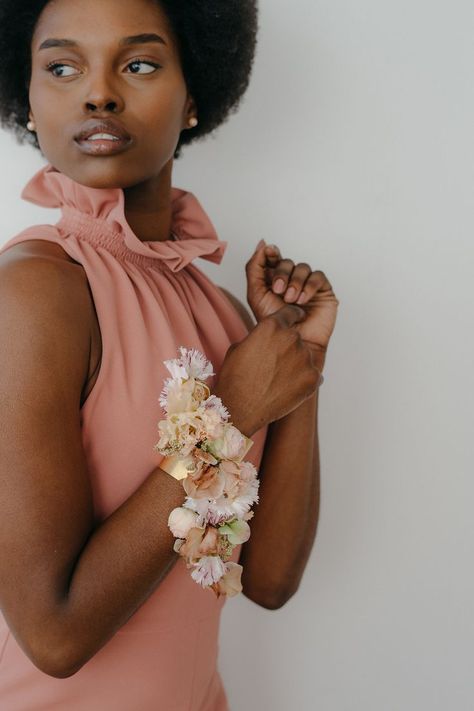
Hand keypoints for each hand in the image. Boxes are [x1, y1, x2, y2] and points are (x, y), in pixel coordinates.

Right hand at [213, 304, 320, 436]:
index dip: (292, 317)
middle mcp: (292, 338)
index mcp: (272, 326)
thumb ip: (260, 336)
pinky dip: (304, 382)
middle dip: (289, 348)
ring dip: (296, 366)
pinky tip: (288, 389)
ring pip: (305, 357)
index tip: (295, 320)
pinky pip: (313, 376)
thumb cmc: (234, 378)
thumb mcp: (240, 346)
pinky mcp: (313, 378)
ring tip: (277, 381)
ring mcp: (305, 358)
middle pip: (297, 338)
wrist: (239, 409)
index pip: (291, 312)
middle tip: (274, 366)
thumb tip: (267, 336)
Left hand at [245, 240, 339, 361]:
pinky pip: (318, 276)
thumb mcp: (256, 294)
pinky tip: (303, 300)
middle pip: (287, 262)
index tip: (270, 252)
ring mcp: (307, 286)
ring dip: (295, 282)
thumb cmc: (274, 324)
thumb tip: (262, 244)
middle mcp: (291, 281)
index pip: (274, 259)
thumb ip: (255, 268)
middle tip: (278, 291)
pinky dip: (309, 285)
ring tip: (291, 300)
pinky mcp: (323, 291)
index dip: (272, 253)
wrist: (292, 344)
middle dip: (282, 274)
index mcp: (274, 281)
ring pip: (303, 267)